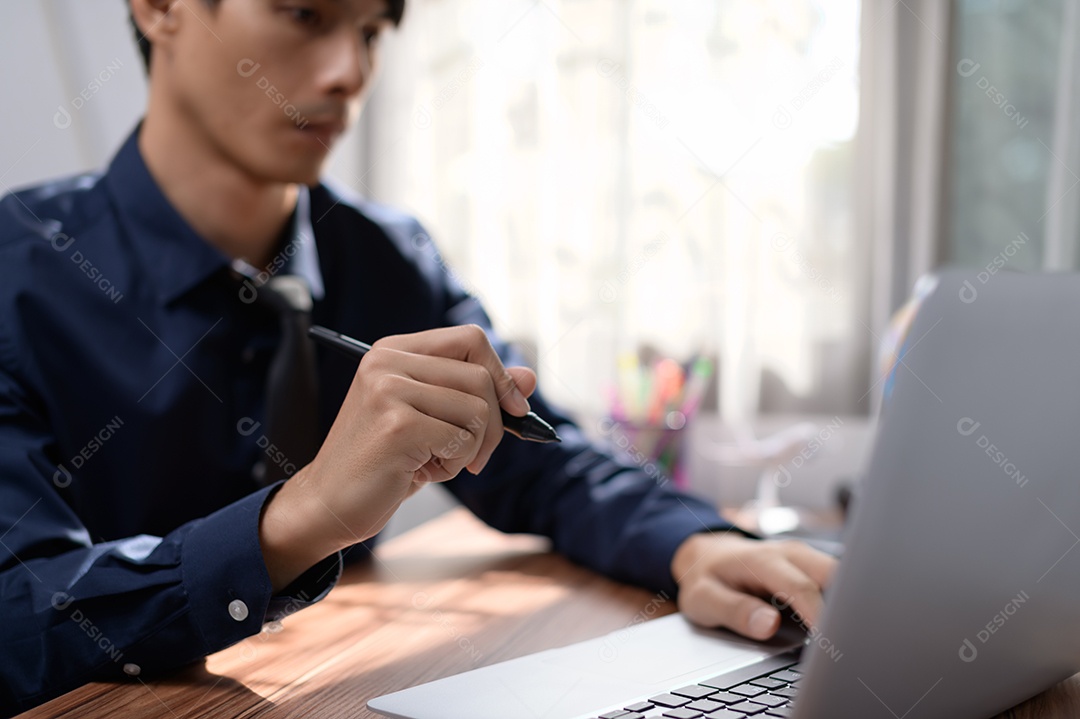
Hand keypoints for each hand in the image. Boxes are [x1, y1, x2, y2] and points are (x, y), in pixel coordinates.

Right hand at [260, 324, 536, 590]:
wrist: (328, 504)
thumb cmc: (384, 462)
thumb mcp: (434, 419)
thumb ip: (476, 393)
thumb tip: (530, 377)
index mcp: (394, 350)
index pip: (470, 339)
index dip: (500, 374)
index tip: (514, 409)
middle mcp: (388, 362)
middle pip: (481, 377)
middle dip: (494, 424)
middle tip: (472, 456)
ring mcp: (389, 390)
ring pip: (479, 410)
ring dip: (471, 449)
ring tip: (436, 461)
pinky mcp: (397, 425)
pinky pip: (463, 440)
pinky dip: (455, 464)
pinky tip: (423, 472)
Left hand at [671, 532, 836, 639]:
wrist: (708, 555)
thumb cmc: (708, 579)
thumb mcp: (705, 598)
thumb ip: (735, 611)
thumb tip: (769, 625)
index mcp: (763, 560)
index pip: (801, 588)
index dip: (820, 617)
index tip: (830, 645)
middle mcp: (790, 553)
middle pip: (834, 575)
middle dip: (847, 608)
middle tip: (850, 646)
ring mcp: (805, 557)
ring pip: (842, 576)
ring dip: (848, 605)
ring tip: (849, 640)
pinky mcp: (812, 566)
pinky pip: (837, 582)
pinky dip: (843, 603)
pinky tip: (841, 628)